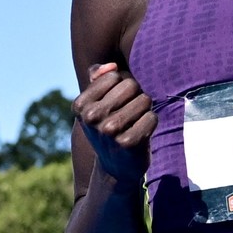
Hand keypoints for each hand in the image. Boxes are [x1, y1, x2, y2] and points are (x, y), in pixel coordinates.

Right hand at [72, 63, 156, 189]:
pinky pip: (152, 117)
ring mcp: (109, 131)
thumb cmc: (109, 126)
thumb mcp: (96, 103)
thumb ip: (98, 78)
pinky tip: (141, 134)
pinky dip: (151, 122)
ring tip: (134, 123)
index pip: (115, 75)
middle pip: (131, 85)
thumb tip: (111, 67)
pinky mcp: (128, 143)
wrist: (115, 166)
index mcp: (80, 105)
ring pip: (144, 99)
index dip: (122, 87)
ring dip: (144, 110)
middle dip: (136, 96)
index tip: (116, 103)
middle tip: (128, 114)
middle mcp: (92, 118)